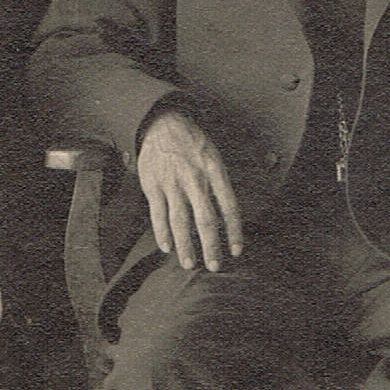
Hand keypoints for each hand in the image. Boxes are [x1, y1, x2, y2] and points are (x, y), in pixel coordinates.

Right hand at [136, 106, 242, 271]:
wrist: (162, 123)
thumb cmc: (193, 143)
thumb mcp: (214, 155)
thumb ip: (220, 184)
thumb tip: (228, 214)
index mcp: (214, 170)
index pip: (229, 206)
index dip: (234, 230)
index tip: (236, 251)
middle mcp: (194, 178)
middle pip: (205, 218)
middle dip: (210, 246)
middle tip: (214, 266)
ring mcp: (172, 183)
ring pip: (180, 220)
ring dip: (185, 245)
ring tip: (190, 264)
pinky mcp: (153, 185)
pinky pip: (158, 214)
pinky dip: (162, 232)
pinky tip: (167, 247)